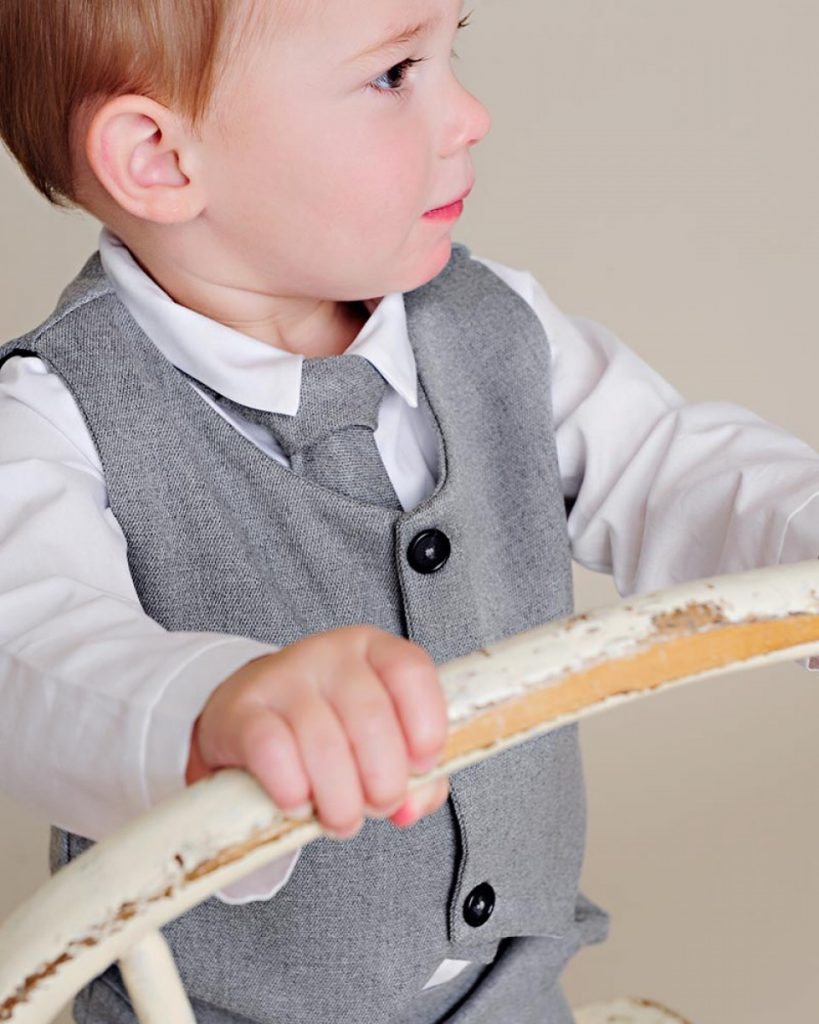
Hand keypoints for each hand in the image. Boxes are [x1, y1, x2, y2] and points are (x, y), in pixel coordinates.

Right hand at [185, 626, 449, 836]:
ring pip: (324, 744)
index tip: (421, 767)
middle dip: (383, 781)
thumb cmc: (330, 729)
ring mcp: (282, 678)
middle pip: (371, 719)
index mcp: (372, 650)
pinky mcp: (240, 710)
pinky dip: (293, 790)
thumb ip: (414, 775)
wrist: (248, 718)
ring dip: (340, 800)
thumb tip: (412, 807)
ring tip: (340, 818)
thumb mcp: (379, 739)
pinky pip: (273, 752)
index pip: (410, 671)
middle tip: (377, 807)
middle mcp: (329, 654)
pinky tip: (298, 803)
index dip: (426, 726)